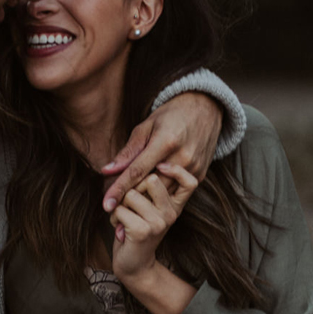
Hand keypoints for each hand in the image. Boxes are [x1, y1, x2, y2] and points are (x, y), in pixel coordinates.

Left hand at [101, 90, 221, 211]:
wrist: (205, 109)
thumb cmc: (170, 116)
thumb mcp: (146, 127)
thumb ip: (128, 151)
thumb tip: (107, 171)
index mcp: (166, 142)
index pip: (137, 171)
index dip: (119, 189)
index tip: (106, 204)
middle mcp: (182, 157)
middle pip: (149, 186)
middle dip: (129, 195)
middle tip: (113, 200)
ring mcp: (193, 168)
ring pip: (162, 193)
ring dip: (144, 197)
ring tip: (128, 197)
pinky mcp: (200, 174)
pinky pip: (175, 192)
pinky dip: (160, 194)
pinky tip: (149, 191)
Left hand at [111, 164, 197, 280]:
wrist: (134, 264)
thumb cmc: (135, 229)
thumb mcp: (146, 206)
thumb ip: (148, 187)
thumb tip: (136, 161)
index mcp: (176, 204)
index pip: (190, 181)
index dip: (177, 170)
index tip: (160, 165)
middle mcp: (172, 212)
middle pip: (151, 179)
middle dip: (132, 188)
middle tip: (130, 206)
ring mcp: (159, 222)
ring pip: (132, 194)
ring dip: (120, 205)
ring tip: (125, 218)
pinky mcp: (143, 230)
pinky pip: (120, 209)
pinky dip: (114, 216)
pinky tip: (120, 228)